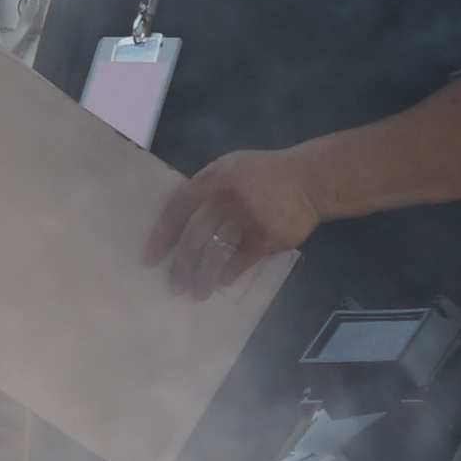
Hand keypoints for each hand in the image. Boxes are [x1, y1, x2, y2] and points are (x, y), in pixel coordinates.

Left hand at [145, 148, 332, 296]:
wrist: (309, 179)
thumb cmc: (265, 174)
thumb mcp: (231, 168)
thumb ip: (206, 188)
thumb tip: (180, 222)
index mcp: (212, 179)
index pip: (178, 209)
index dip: (163, 236)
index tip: (150, 259)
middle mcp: (226, 198)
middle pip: (194, 237)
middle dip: (182, 265)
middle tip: (175, 285)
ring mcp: (248, 217)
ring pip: (216, 253)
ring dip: (203, 276)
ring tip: (197, 293)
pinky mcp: (267, 236)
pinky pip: (242, 261)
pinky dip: (230, 274)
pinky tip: (222, 282)